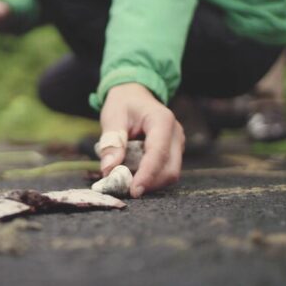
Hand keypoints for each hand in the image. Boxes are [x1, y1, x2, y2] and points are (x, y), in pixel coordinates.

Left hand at [99, 83, 184, 197]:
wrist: (134, 95)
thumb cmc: (123, 103)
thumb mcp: (112, 117)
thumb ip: (112, 142)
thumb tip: (109, 169)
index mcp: (162, 120)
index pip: (158, 153)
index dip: (147, 175)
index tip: (133, 190)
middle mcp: (175, 133)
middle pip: (170, 169)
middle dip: (149, 183)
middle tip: (124, 189)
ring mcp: (177, 144)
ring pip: (170, 174)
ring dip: (149, 182)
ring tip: (125, 180)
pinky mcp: (173, 153)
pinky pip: (165, 172)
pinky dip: (149, 178)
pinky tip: (132, 175)